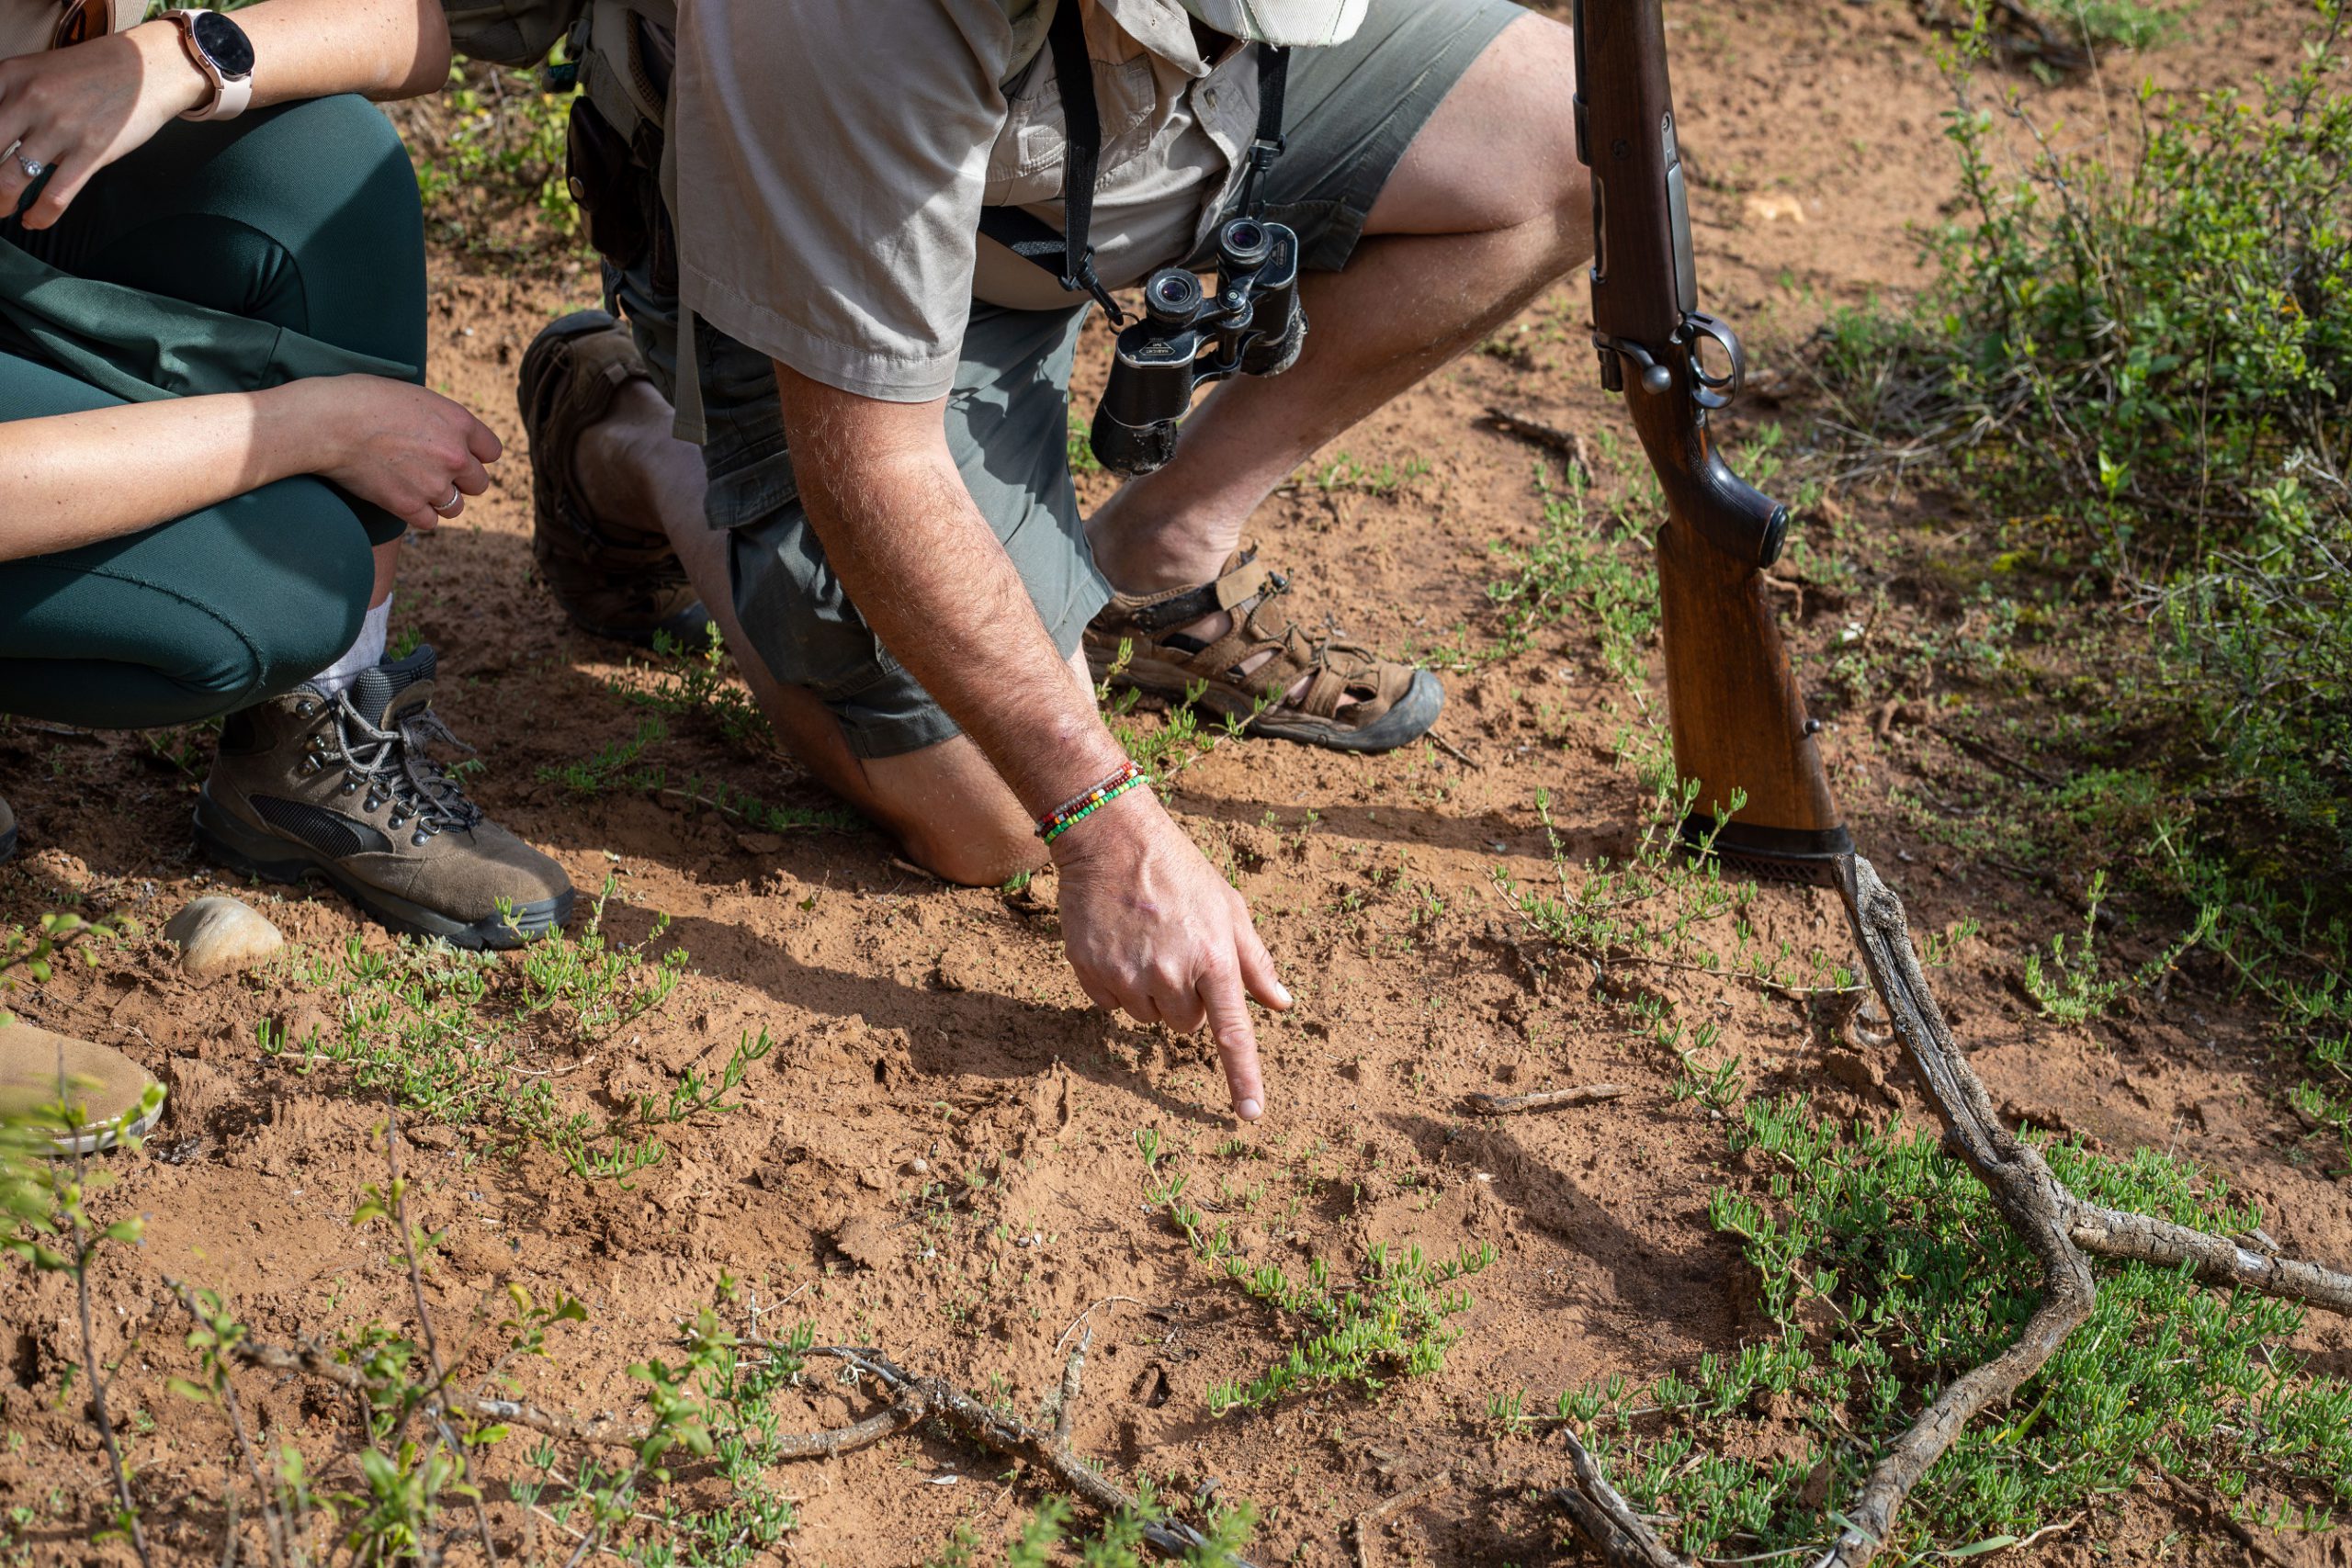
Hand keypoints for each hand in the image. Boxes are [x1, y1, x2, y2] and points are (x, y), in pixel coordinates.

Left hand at [0, 25, 211, 229]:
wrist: (147, 69)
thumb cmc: (94, 72)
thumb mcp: (38, 70)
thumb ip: (12, 98)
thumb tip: (2, 144)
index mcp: (10, 76)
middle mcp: (30, 99)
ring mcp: (61, 127)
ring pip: (12, 178)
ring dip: (1, 202)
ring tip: (1, 210)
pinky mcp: (92, 151)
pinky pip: (55, 195)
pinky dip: (39, 216)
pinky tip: (32, 221)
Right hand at [289, 375, 502, 531]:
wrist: (327, 422)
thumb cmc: (361, 399)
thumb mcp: (413, 396)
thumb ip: (439, 419)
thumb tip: (448, 433)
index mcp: (459, 422)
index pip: (492, 451)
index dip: (475, 454)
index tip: (459, 455)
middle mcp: (455, 455)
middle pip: (479, 483)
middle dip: (460, 480)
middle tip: (433, 473)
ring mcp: (434, 483)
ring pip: (455, 506)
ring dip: (440, 500)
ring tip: (415, 487)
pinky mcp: (409, 505)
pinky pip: (429, 521)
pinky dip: (417, 514)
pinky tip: (401, 499)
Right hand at [1052, 787, 1291, 1119]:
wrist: (1112, 839)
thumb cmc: (1181, 872)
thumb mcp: (1230, 908)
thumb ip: (1255, 962)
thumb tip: (1282, 1004)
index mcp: (1214, 959)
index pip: (1233, 1033)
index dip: (1243, 1078)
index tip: (1250, 1116)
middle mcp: (1172, 974)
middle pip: (1186, 1027)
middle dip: (1187, 1001)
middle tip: (1179, 955)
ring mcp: (1128, 975)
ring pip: (1148, 1018)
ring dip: (1151, 994)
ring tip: (1148, 944)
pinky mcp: (1091, 972)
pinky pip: (1110, 1005)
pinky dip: (1116, 985)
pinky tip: (1118, 945)